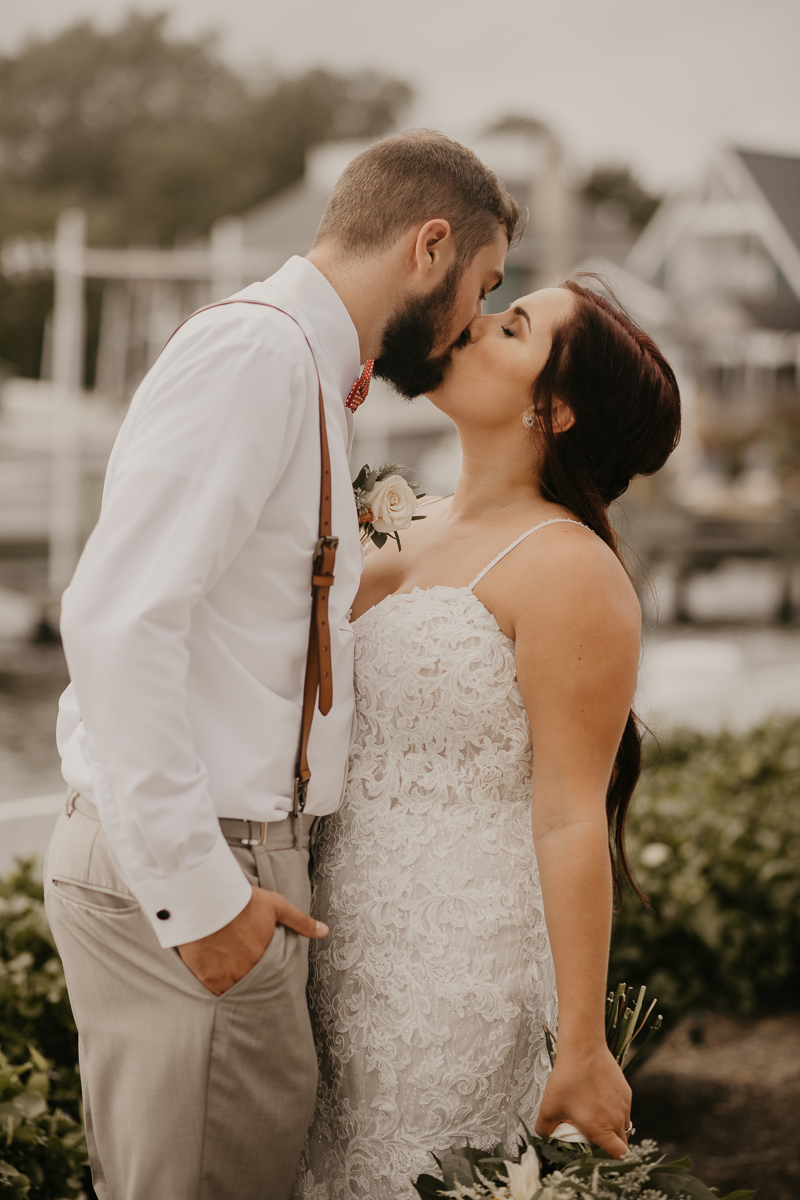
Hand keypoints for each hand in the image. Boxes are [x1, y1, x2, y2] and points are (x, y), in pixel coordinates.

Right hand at [178, 886, 327, 995]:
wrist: (209, 898)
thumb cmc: (244, 901)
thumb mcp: (277, 907)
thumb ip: (300, 922)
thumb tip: (324, 931)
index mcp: (263, 960)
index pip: (269, 979)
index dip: (265, 976)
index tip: (260, 971)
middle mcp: (243, 974)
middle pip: (248, 985)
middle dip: (247, 980)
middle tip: (243, 970)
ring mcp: (222, 977)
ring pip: (229, 989)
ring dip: (230, 982)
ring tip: (227, 970)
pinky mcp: (202, 976)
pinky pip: (209, 987)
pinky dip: (212, 982)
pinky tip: (211, 971)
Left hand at [536, 1044, 631, 1158]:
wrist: (584, 1047)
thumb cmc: (566, 1078)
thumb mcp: (549, 1107)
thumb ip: (544, 1129)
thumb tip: (542, 1139)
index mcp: (601, 1128)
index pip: (620, 1157)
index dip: (616, 1164)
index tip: (607, 1164)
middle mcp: (616, 1119)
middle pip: (623, 1145)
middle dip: (613, 1150)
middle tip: (597, 1145)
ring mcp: (624, 1105)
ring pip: (624, 1128)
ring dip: (615, 1132)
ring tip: (597, 1124)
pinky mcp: (626, 1092)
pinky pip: (624, 1111)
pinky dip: (616, 1114)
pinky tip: (600, 1104)